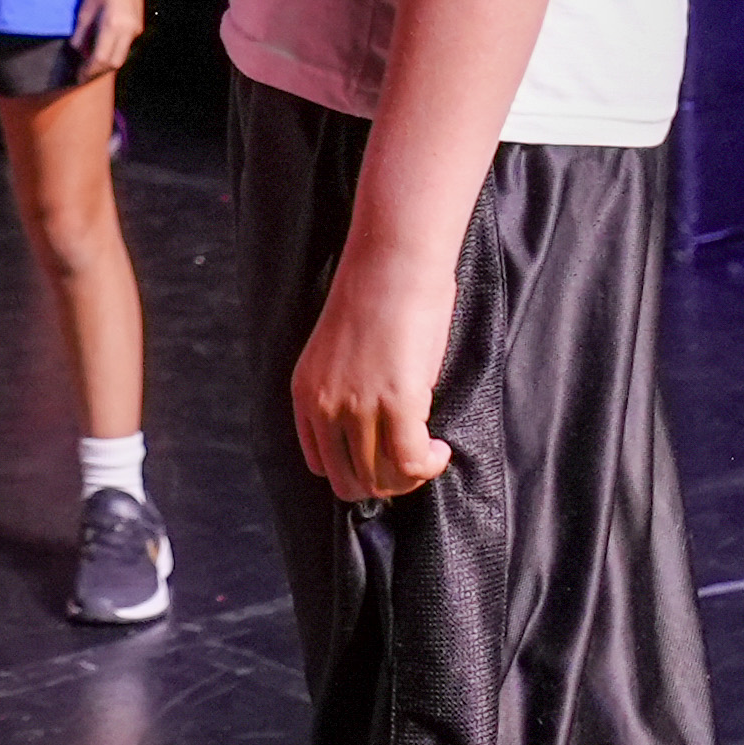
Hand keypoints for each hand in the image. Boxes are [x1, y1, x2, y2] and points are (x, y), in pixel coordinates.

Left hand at [72, 0, 146, 76]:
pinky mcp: (138, 26)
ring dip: (106, 64)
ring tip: (91, 65)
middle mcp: (127, 31)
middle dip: (98, 72)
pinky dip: (113, 52)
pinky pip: (125, 46)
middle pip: (113, 63)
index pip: (100, 59)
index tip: (78, 77)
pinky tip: (102, 49)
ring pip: (121, 56)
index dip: (89, 71)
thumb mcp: (84, 10)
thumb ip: (81, 34)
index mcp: (112, 26)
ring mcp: (135, 29)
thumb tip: (78, 52)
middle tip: (84, 75)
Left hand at [289, 243, 457, 502]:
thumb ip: (347, 397)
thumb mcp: (341, 358)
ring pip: (381, 480)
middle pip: (350, 482)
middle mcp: (323, 406)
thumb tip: (377, 437)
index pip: (321, 465)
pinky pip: (410, 462)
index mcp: (304, 394)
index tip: (385, 457)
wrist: (394, 262)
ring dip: (411, 476)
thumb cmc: (378, 299)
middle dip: (386, 482)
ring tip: (427, 451)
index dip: (358, 471)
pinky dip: (429, 465)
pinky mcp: (396, 402)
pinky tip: (439, 448)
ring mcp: (357, 406)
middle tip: (413, 459)